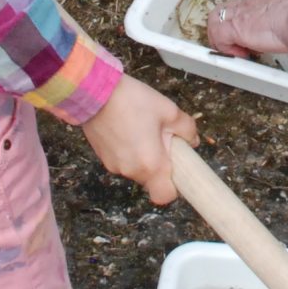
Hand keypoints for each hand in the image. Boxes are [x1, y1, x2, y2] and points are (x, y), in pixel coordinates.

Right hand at [80, 76, 195, 205]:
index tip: (177, 169)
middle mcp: (131, 170)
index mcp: (151, 164)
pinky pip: (122, 161)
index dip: (174, 187)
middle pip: (151, 180)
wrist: (94, 92)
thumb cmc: (133, 101)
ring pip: (136, 170)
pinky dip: (128, 151)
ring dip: (142, 157)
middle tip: (161, 140)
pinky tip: (127, 129)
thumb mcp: (168, 110)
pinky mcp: (102, 157)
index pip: (165, 196)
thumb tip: (192, 141)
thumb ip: (186, 129)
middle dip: (159, 165)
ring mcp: (113, 165)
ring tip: (142, 130)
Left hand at [207, 0, 287, 63]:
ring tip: (236, 53)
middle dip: (223, 29)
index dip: (239, 21)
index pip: (241, 7)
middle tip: (234, 46)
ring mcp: (239, 15)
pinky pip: (219, 38)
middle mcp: (248, 5)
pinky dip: (226, 49)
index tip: (248, 36)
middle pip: (222, 11)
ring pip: (215, 22)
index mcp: (263, 0)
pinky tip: (241, 55)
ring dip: (222, 40)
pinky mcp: (234, 28)